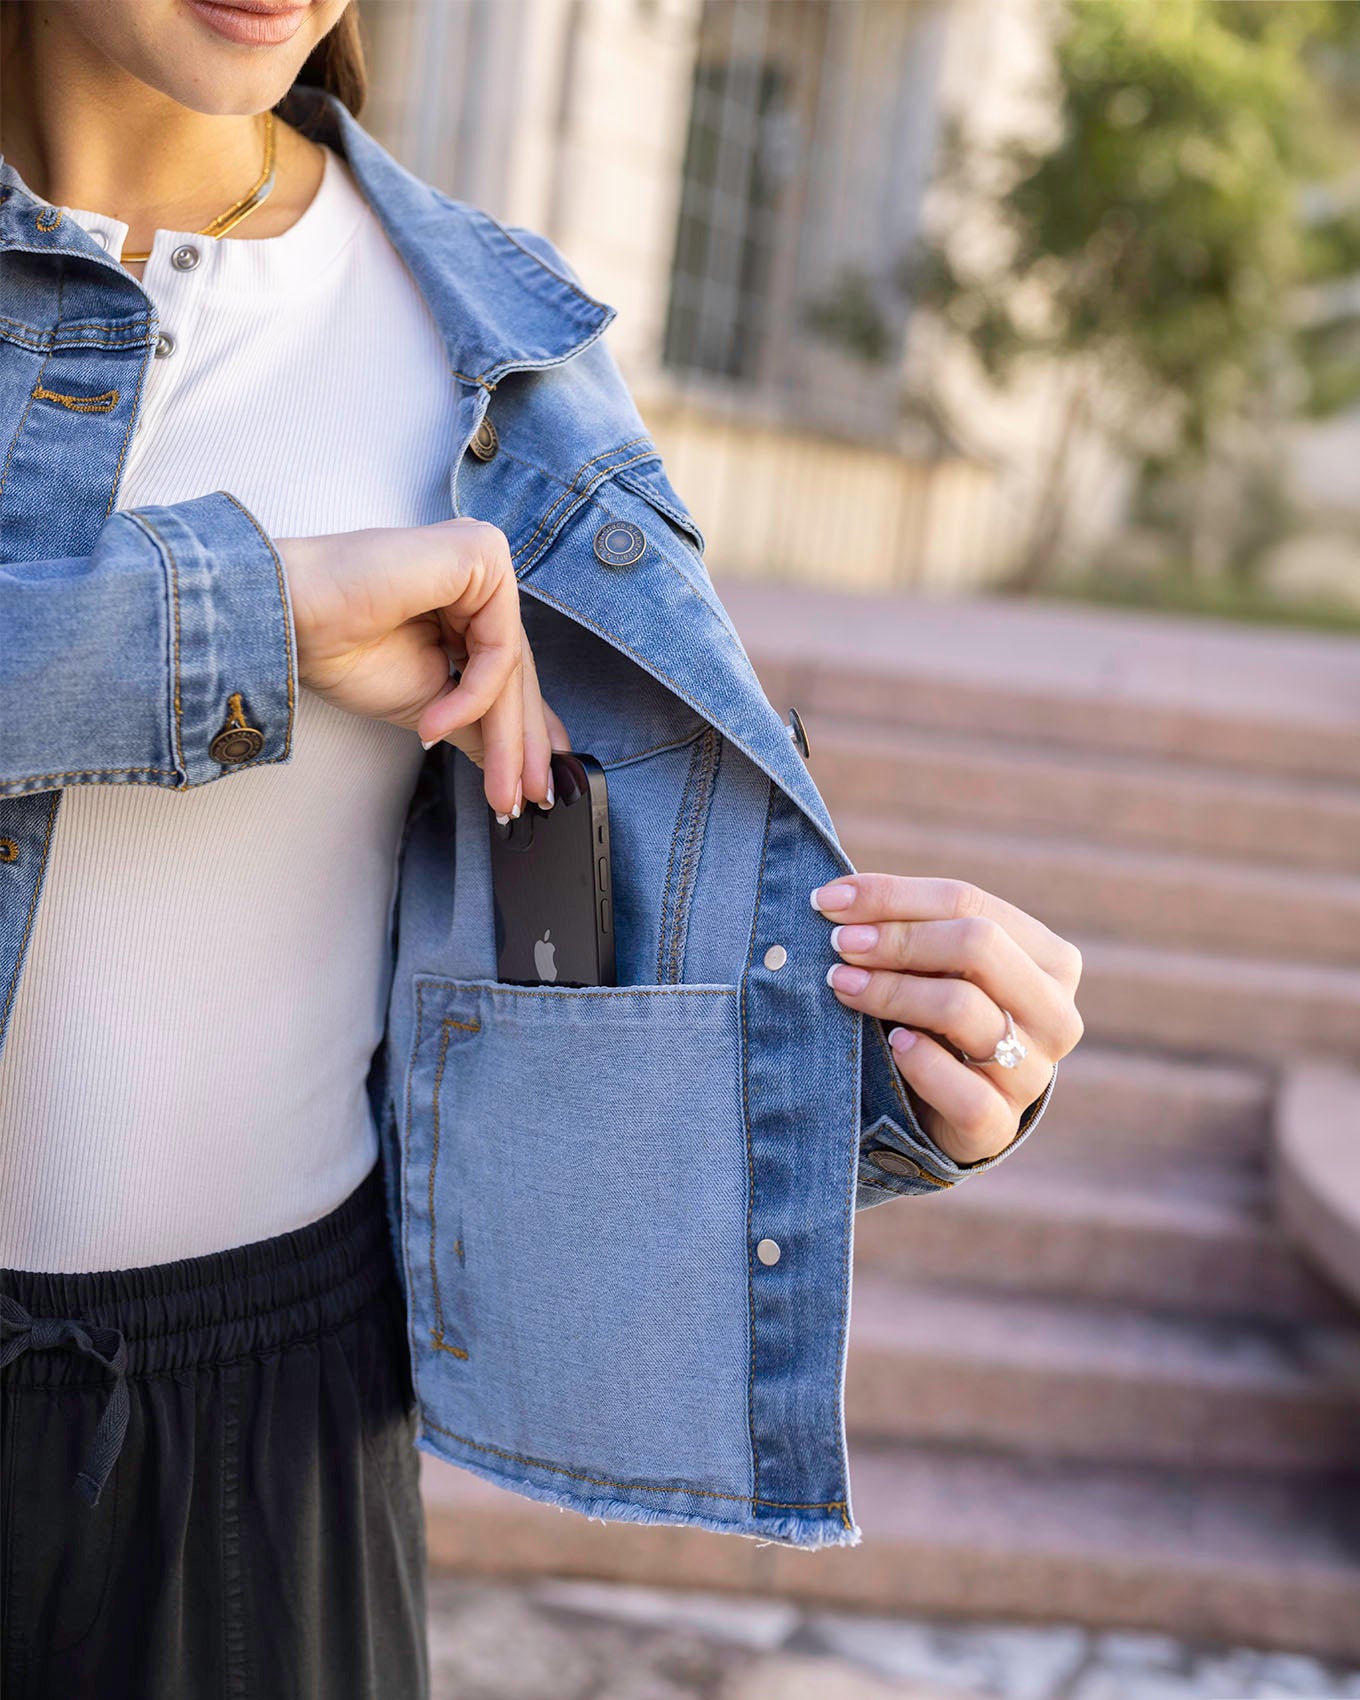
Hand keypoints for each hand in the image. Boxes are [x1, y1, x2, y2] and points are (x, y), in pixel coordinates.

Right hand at [277, 519, 564, 817]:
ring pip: (513, 665)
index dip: (524, 732)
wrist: (292, 618)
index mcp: (468, 600)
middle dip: (523, 744)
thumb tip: (518, 769)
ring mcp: (484, 559)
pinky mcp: (482, 553)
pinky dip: (473, 696)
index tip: (534, 786)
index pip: (510, 671)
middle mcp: (481, 574)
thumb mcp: (429, 702)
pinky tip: (435, 724)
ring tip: (498, 790)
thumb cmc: (342, 650)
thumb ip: (477, 725)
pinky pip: (499, 644)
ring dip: (504, 738)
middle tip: (529, 799)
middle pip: (517, 670)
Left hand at [813, 874, 1083, 1166]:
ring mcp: (1033, 1073)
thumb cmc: (936, 1016)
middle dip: (897, 938)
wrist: (945, 1108)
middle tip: (838, 943)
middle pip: (977, 945)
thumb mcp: (934, 964)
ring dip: (891, 991)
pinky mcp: (1000, 1125)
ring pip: (963, 1009)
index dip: (893, 896)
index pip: (968, 903)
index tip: (831, 899)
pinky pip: (964, 1092)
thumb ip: (906, 924)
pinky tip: (894, 1044)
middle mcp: (1055, 1013)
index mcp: (1050, 959)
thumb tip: (837, 895)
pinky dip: (922, 1064)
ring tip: (842, 984)